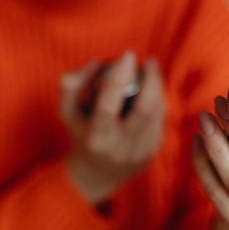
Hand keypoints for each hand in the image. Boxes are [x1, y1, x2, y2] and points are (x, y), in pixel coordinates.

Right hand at [60, 51, 165, 203]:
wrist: (96, 174)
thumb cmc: (82, 134)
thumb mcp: (68, 112)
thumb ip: (71, 85)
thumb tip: (95, 62)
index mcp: (96, 138)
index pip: (108, 105)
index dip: (119, 77)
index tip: (127, 55)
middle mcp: (119, 148)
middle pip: (144, 109)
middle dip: (151, 80)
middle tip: (149, 61)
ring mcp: (139, 152)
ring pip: (156, 112)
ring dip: (157, 87)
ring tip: (150, 72)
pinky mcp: (152, 151)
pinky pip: (160, 119)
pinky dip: (158, 100)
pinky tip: (152, 90)